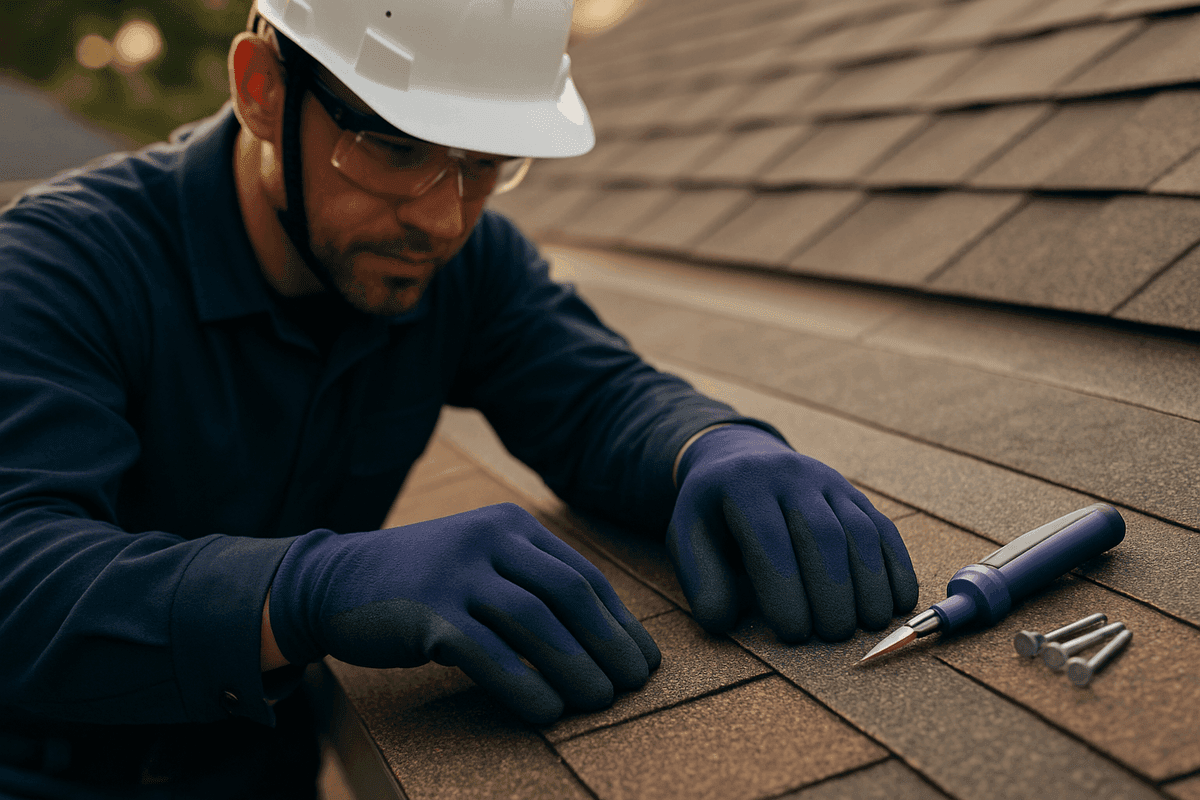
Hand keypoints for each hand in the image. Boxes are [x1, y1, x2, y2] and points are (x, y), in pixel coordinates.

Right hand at [268, 503, 659, 722]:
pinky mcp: (426, 611)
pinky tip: (547, 713)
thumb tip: (600, 643)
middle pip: (568, 594)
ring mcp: (456, 571)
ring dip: (576, 667)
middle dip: (609, 643)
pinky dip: (524, 686)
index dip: (620, 620)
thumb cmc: (424, 584)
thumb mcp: (480, 565)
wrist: (334, 580)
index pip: (582, 574)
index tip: (644, 659)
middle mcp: (488, 538)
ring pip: (535, 622)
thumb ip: (530, 587)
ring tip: (600, 702)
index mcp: (510, 525)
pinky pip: (488, 654)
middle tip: (633, 685)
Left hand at [668, 425, 917, 641]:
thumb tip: (722, 622)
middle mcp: (790, 475)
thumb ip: (701, 581)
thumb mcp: (689, 537)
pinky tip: (897, 602)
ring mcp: (828, 481)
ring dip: (870, 583)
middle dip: (833, 590)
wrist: (740, 462)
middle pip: (822, 534)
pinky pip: (883, 528)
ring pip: (859, 530)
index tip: (793, 633)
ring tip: (869, 625)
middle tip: (833, 635)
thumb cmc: (713, 515)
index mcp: (743, 485)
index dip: (784, 588)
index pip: (770, 538)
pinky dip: (896, 567)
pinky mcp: (854, 495)